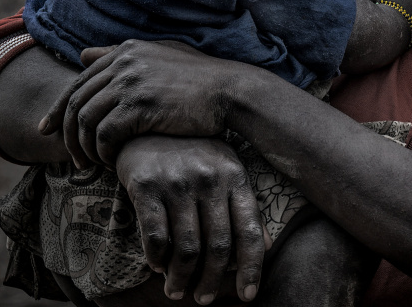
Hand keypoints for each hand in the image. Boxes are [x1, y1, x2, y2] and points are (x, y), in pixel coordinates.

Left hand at [39, 39, 250, 167]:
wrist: (230, 93)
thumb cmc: (199, 80)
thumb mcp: (160, 57)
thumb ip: (120, 55)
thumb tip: (82, 55)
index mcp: (126, 51)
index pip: (79, 81)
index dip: (58, 108)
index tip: (46, 130)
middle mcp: (124, 62)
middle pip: (75, 101)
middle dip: (64, 133)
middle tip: (70, 158)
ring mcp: (131, 83)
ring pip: (84, 120)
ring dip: (83, 148)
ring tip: (90, 165)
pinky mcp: (140, 106)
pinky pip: (103, 135)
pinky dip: (102, 153)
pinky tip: (111, 163)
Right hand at [115, 134, 267, 303]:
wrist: (148, 122)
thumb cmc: (193, 151)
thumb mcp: (225, 168)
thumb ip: (242, 204)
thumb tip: (265, 246)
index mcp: (235, 175)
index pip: (249, 231)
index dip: (252, 268)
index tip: (248, 295)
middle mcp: (209, 178)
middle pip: (217, 246)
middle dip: (211, 282)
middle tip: (204, 299)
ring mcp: (177, 182)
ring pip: (186, 248)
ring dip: (181, 278)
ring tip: (177, 291)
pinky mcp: (146, 186)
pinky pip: (155, 237)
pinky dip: (157, 260)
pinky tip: (158, 267)